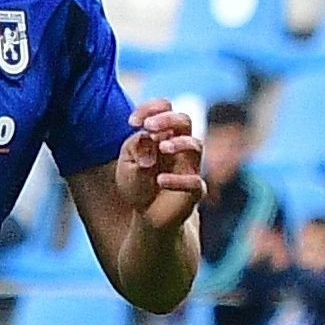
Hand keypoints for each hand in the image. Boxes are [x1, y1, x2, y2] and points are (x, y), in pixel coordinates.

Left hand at [114, 101, 201, 233]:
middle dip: (167, 119)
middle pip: (185, 120)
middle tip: (149, 127)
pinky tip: (160, 181)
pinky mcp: (195, 191)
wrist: (148, 216)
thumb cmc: (139, 184)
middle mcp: (180, 146)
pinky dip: (178, 180)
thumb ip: (137, 149)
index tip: (132, 122)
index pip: (165, 108)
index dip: (151, 109)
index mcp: (163, 134)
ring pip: (196, 144)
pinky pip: (195, 182)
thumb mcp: (128, 165)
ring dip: (179, 143)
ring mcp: (190, 167)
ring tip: (162, 148)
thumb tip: (150, 138)